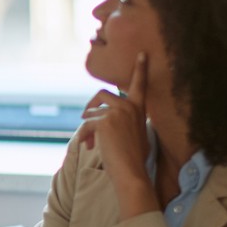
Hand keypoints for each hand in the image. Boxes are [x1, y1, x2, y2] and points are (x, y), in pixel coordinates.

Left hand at [81, 51, 152, 197]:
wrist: (131, 172)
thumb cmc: (133, 158)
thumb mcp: (134, 135)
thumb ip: (123, 121)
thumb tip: (98, 118)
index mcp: (139, 109)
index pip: (139, 85)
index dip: (140, 69)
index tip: (142, 54)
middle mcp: (129, 106)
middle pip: (101, 95)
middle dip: (91, 107)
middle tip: (85, 120)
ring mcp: (117, 112)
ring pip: (91, 113)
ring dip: (88, 128)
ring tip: (92, 144)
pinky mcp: (104, 121)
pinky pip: (86, 125)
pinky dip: (84, 136)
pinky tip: (89, 147)